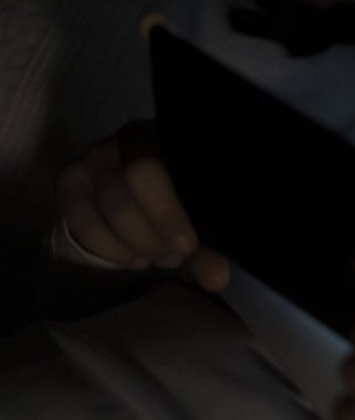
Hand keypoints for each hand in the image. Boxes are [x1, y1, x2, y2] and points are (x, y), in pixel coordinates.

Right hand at [55, 119, 230, 291]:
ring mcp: (94, 158)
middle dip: (150, 233)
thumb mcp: (199, 216)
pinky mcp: (72, 181)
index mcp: (166, 140)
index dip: (167, 214)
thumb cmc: (182, 196)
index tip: (187, 247)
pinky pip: (79, 218)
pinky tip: (133, 258)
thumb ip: (210, 247)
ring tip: (157, 259)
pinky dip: (108, 248)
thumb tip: (217, 279)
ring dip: (132, 242)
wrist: (146, 187)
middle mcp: (126, 141)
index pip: (152, 169)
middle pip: (126, 187)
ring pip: (106, 203)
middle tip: (172, 257)